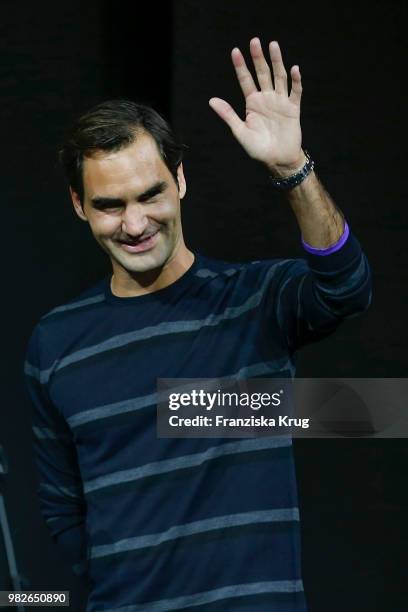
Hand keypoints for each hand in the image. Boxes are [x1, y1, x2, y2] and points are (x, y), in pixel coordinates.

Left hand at [209, 38, 304, 174]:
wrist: (277, 160)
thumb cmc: (258, 148)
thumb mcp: (240, 132)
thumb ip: (228, 115)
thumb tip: (211, 100)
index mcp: (252, 103)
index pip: (245, 80)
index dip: (241, 66)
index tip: (235, 51)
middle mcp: (266, 98)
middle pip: (262, 74)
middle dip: (258, 58)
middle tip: (255, 41)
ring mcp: (280, 102)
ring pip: (279, 77)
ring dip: (277, 62)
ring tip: (273, 45)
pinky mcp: (293, 108)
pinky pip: (295, 92)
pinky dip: (296, 81)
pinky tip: (294, 69)